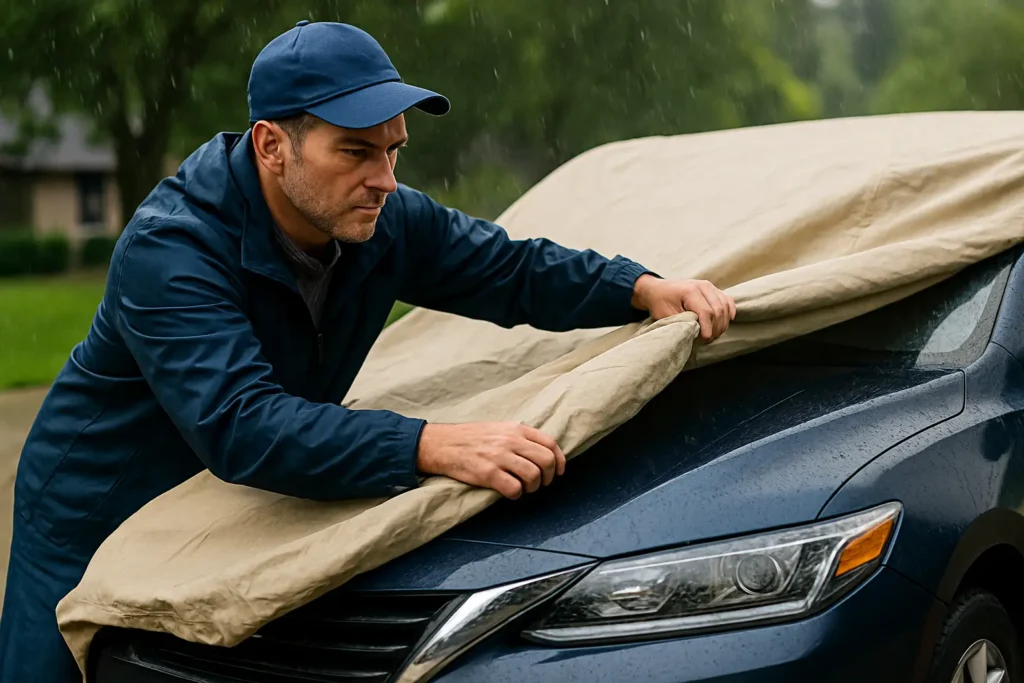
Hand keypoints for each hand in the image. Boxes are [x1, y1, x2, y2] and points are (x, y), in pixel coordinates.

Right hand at [416, 422, 565, 498]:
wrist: (441, 444)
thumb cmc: (470, 438)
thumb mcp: (498, 428)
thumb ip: (519, 437)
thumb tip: (542, 451)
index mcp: (515, 429)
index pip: (550, 444)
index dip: (560, 461)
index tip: (559, 472)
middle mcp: (510, 441)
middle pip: (546, 461)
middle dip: (549, 477)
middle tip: (541, 484)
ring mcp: (499, 457)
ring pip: (533, 476)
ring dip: (533, 487)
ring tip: (524, 488)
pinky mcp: (488, 474)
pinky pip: (514, 489)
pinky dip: (516, 494)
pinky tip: (509, 492)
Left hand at [631, 275, 735, 342]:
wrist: (657, 290)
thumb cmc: (660, 302)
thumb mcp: (666, 314)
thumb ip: (683, 322)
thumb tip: (698, 332)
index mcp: (690, 291)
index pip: (706, 312)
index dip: (708, 328)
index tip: (704, 340)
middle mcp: (703, 286)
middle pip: (718, 310)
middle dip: (716, 328)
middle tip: (708, 340)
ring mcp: (709, 286)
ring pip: (725, 306)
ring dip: (722, 323)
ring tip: (714, 334)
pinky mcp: (713, 289)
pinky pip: (727, 300)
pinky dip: (730, 311)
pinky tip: (728, 321)